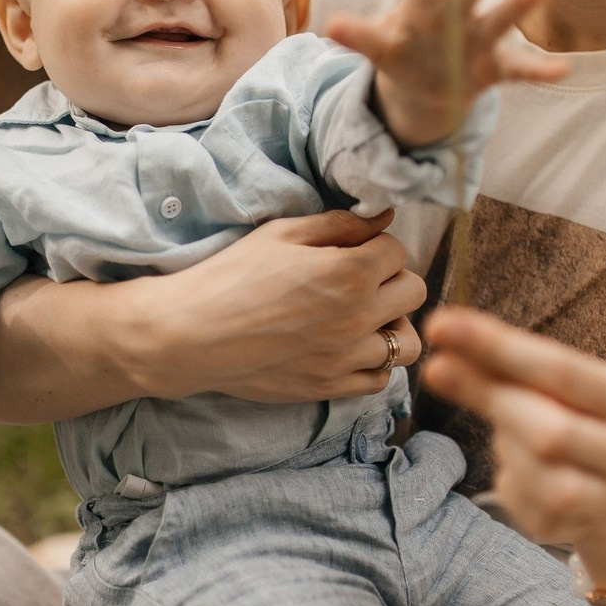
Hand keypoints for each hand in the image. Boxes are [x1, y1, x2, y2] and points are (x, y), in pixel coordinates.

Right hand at [116, 208, 425, 403]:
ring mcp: (347, 357)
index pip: (398, 251)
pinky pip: (380, 379)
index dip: (376, 246)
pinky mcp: (331, 386)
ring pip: (406, 342)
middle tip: (361, 282)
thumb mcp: (283, 234)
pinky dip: (373, 363)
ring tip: (362, 319)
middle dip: (392, 281)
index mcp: (350, 273)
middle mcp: (359, 317)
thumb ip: (340, 225)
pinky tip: (347, 348)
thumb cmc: (231, 276)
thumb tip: (385, 218)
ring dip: (391, 326)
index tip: (353, 251)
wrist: (191, 334)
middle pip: (414, 293)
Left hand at [326, 0, 568, 148]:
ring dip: (519, 4)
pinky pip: (518, 70)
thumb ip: (360, 36)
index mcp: (422, 5)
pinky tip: (562, 70)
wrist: (423, 85)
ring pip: (499, 20)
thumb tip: (330, 26)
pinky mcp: (494, 69)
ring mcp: (478, 40)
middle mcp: (455, 15)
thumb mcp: (379, 46)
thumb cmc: (401, 52)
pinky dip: (539, 71)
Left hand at [421, 305, 605, 586]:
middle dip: (486, 393)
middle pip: (548, 428)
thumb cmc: (586, 423)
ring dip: (504, 437)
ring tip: (506, 423)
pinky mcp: (564, 528)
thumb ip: (515, 364)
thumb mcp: (568, 389)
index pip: (561, 370)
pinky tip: (517, 460)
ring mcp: (601, 500)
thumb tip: (447, 333)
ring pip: (533, 465)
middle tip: (436, 367)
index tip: (444, 325)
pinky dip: (505, 468)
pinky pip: (515, 493)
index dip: (499, 347)